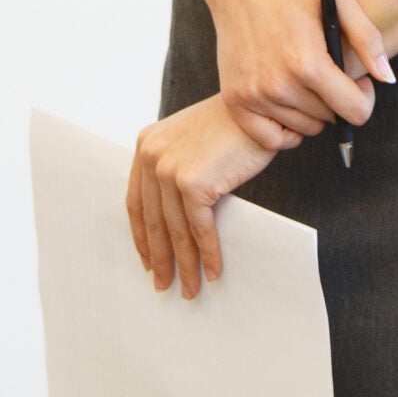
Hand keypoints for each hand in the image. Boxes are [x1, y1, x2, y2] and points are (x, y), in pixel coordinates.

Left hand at [125, 95, 290, 299]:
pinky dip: (207, 253)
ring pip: (174, 230)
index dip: (143, 236)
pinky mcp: (192, 181)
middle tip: (164, 285)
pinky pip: (198, 228)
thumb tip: (173, 216)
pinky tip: (213, 270)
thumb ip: (177, 166)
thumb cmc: (234, 124)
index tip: (148, 260)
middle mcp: (151, 155)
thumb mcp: (193, 140)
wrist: (259, 108)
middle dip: (160, 258)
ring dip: (184, 264)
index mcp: (147, 144)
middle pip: (152, 221)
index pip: (137, 201)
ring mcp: (169, 168)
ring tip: (190, 288)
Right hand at [205, 0, 391, 150]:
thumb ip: (368, 39)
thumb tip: (387, 78)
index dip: (364, 97)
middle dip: (337, 100)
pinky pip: (272, 138)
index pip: (355, 111)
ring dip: (312, 112)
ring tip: (306, 80)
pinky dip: (285, 128)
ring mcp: (254, 96)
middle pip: (330, 120)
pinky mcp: (235, 101)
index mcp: (308, 62)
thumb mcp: (339, 0)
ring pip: (305, 129)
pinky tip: (288, 101)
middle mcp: (279, 85)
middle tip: (328, 72)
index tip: (356, 79)